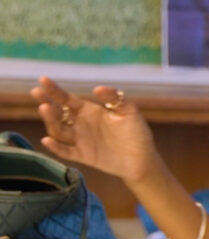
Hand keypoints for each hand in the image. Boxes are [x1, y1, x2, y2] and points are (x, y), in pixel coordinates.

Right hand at [30, 77, 160, 184]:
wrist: (143, 158)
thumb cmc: (136, 133)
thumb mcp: (129, 112)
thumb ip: (115, 98)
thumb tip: (96, 89)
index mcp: (89, 111)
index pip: (67, 99)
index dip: (55, 90)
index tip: (43, 79)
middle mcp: (80, 124)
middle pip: (58, 112)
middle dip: (46, 101)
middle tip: (36, 92)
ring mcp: (80, 140)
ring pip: (59, 130)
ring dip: (50, 120)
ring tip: (45, 108)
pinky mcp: (83, 156)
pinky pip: (66, 151)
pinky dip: (56, 147)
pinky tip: (47, 140)